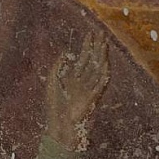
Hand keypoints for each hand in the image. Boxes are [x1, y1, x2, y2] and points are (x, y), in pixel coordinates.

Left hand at [44, 31, 110, 148]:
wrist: (59, 124)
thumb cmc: (54, 105)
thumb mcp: (52, 80)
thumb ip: (58, 65)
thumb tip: (67, 52)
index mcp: (73, 77)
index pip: (82, 58)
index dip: (86, 46)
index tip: (90, 34)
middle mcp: (83, 81)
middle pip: (92, 60)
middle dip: (97, 47)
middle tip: (101, 33)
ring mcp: (89, 88)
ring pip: (98, 68)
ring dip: (102, 56)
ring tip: (104, 43)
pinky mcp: (93, 97)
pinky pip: (101, 83)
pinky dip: (104, 73)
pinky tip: (106, 63)